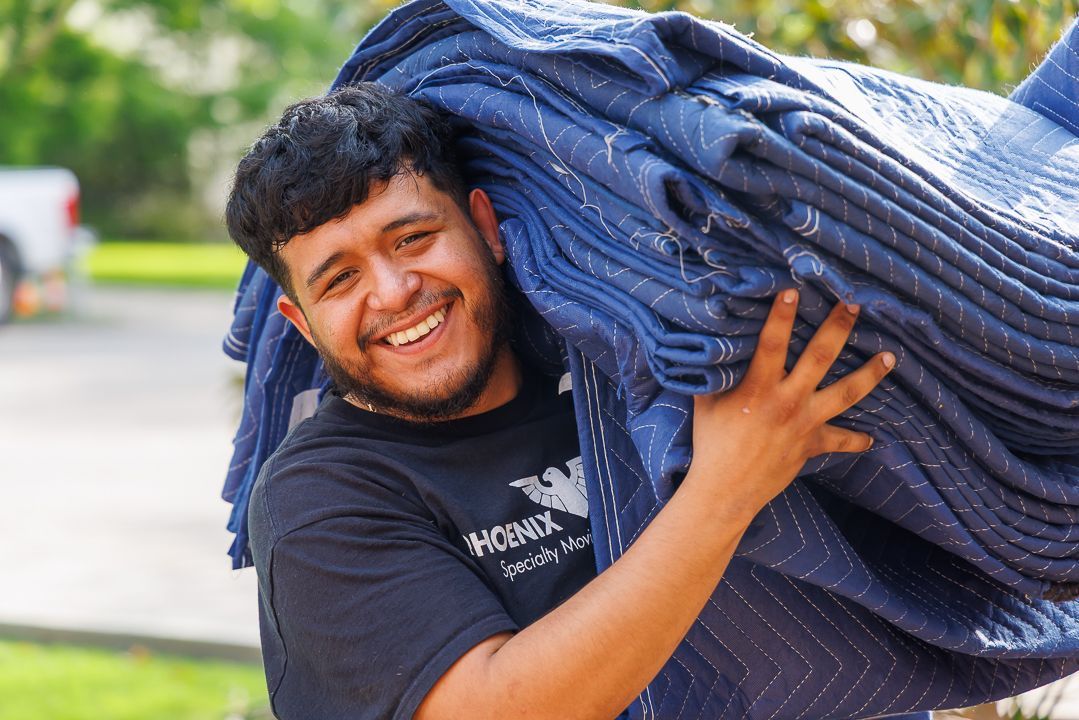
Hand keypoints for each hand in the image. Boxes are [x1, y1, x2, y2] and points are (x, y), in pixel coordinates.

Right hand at [687, 288, 894, 520]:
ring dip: (869, 375)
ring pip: (845, 394)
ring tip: (889, 357)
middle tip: (854, 305)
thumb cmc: (712, 444)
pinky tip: (872, 439)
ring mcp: (804, 423)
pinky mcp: (811, 446)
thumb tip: (707, 345)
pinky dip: (856, 440)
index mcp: (757, 388)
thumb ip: (713, 375)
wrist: (725, 490)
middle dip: (839, 329)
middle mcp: (787, 401)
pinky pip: (840, 441)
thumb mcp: (706, 403)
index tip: (793, 291)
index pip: (771, 343)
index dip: (781, 317)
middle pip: (820, 358)